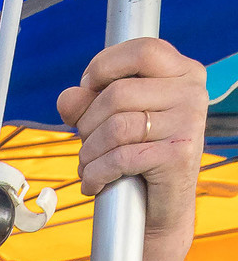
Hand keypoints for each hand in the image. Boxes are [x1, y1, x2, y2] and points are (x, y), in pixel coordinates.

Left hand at [58, 37, 207, 243]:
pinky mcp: (179, 156)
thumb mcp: (112, 120)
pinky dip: (96, 173)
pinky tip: (93, 183)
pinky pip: (120, 158)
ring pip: (116, 127)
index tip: (86, 87)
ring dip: (88, 152)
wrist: (161, 210)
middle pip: (118, 93)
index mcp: (183, 72)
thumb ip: (87, 102)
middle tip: (85, 143)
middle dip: (87, 122)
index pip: (142, 50)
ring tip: (87, 166)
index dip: (104, 66)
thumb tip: (68, 97)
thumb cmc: (136, 157)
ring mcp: (189, 123)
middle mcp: (192, 93)